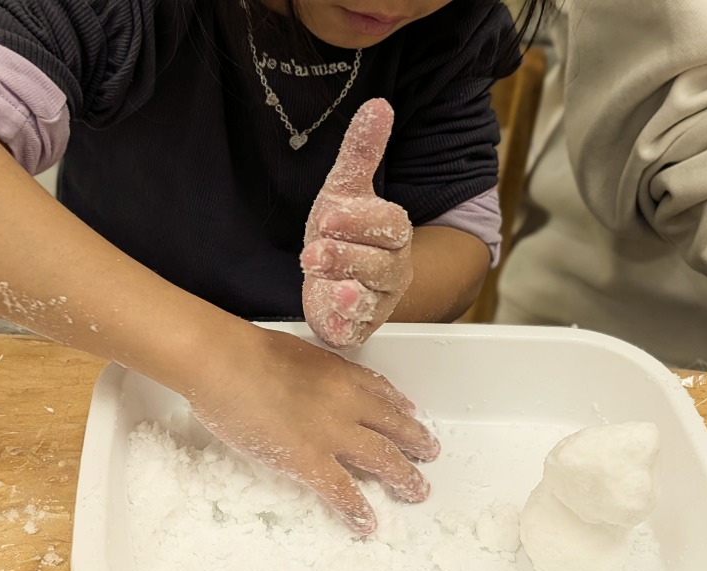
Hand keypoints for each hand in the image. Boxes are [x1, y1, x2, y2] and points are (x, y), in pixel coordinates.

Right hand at [187, 326, 438, 533]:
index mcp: (340, 373)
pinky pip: (342, 490)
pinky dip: (357, 509)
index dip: (398, 406)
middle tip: (430, 452)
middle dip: (415, 441)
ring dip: (404, 476)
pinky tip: (368, 523)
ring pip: (382, 458)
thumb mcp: (293, 352)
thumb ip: (308, 370)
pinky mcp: (309, 461)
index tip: (410, 413)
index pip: (379, 390)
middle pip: (393, 425)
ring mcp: (332, 434)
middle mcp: (347, 402)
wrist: (225, 363)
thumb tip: (302, 381)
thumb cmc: (246, 351)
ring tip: (418, 490)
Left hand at [302, 98, 412, 349]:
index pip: (389, 227)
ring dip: (346, 288)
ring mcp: (376, 302)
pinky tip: (330, 309)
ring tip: (321, 277)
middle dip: (348, 256)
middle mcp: (391, 271)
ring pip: (370, 299)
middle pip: (381, 265)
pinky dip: (344, 322)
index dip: (361, 222)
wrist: (333, 275)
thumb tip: (378, 105)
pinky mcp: (355, 327)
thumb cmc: (343, 231)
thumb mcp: (345, 188)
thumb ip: (361, 151)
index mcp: (392, 234)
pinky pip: (356, 328)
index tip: (329, 215)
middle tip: (313, 249)